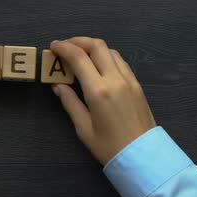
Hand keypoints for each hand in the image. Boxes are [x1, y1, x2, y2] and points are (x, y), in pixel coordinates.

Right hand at [50, 37, 155, 164]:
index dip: (64, 48)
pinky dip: (106, 56)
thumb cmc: (109, 147)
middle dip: (79, 41)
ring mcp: (129, 80)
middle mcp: (115, 79)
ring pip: (111, 51)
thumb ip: (70, 103)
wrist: (143, 155)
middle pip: (97, 46)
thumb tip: (58, 86)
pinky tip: (98, 66)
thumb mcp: (84, 128)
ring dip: (94, 47)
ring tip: (80, 56)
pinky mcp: (137, 84)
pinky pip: (120, 62)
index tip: (53, 46)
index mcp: (99, 91)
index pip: (79, 57)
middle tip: (65, 47)